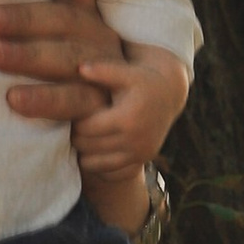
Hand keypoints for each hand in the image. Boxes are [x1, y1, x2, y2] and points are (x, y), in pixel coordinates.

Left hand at [0, 0, 120, 119]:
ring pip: (70, 59)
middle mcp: (96, 38)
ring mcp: (101, 73)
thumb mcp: (35, 41)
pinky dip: (45, 100)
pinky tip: (14, 99)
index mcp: (82, 14)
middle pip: (67, 20)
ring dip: (30, 56)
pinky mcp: (97, 107)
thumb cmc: (41, 75)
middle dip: (26, 19)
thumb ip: (12, 23)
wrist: (78, 132)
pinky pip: (74, 102)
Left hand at [72, 44, 188, 180]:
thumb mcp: (125, 72)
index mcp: (127, 118)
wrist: (169, 93)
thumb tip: (80, 68)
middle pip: (88, 147)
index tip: (74, 114)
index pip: (86, 129)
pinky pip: (112, 174)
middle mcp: (135, 140)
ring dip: (86, 153)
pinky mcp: (142, 160)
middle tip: (76, 126)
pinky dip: (101, 166)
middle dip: (77, 137)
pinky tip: (99, 151)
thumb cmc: (141, 79)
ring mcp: (140, 153)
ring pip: (96, 165)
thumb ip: (103, 70)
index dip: (75, 122)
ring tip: (86, 137)